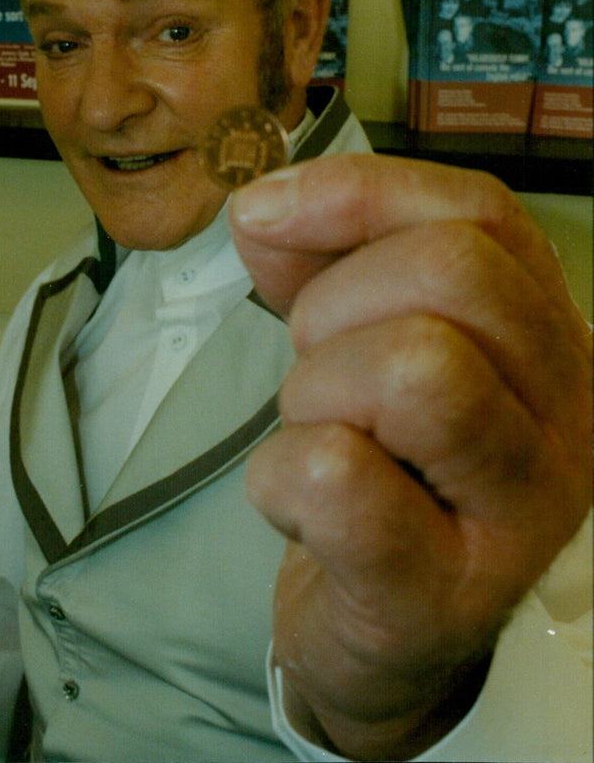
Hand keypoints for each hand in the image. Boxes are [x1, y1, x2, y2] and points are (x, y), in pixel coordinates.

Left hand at [230, 153, 591, 759]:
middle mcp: (569, 415)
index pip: (481, 212)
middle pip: (455, 273)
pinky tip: (298, 506)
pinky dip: (280, 476)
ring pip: (414, 368)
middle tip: (315, 370)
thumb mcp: (356, 338)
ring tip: (320, 435)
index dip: (359, 193)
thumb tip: (262, 208)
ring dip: (317, 392)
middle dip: (334, 307)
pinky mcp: (443, 593)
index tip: (260, 213)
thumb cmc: (378, 467)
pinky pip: (337, 476)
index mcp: (550, 335)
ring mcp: (522, 512)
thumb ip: (321, 257)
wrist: (381, 630)